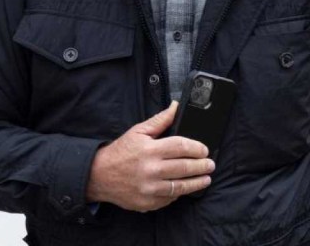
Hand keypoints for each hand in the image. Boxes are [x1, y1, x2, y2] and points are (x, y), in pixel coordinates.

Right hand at [85, 101, 214, 211]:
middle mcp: (151, 170)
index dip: (197, 148)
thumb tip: (176, 106)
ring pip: (180, 186)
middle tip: (210, 164)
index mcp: (150, 149)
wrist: (99, 176)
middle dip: (202, 166)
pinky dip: (179, 193)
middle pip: (185, 167)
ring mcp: (149, 189)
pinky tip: (185, 187)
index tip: (204, 150)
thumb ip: (160, 120)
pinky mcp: (148, 202)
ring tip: (206, 179)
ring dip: (197, 182)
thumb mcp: (138, 131)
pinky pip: (170, 199)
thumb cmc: (120, 152)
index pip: (181, 147)